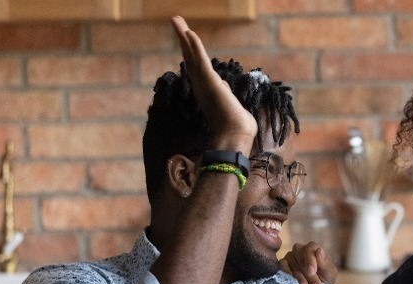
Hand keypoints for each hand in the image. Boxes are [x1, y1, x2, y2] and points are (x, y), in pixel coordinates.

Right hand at [171, 16, 256, 154]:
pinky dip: (194, 46)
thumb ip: (224, 94)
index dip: (190, 51)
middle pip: (189, 56)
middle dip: (183, 38)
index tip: (186, 37)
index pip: (196, 65)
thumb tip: (224, 87)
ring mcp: (204, 83)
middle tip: (175, 21)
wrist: (236, 135)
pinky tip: (189, 32)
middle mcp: (201, 85)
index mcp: (206, 90)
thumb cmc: (237, 125)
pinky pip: (200, 60)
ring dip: (184, 36)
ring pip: (192, 55)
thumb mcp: (230, 104)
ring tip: (176, 19)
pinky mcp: (210, 82)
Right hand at [279, 242, 337, 283]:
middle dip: (308, 275)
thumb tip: (319, 250)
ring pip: (291, 264)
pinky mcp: (282, 264)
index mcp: (312, 248)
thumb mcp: (329, 273)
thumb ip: (325, 263)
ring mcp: (289, 256)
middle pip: (300, 258)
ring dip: (298, 278)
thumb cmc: (325, 279)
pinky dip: (287, 275)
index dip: (310, 261)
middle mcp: (299, 250)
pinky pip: (282, 267)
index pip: (309, 250)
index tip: (312, 272)